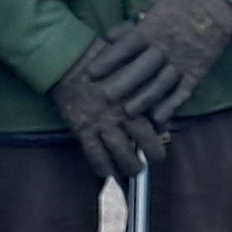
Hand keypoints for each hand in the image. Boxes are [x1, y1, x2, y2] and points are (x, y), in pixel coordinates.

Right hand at [46, 45, 166, 183]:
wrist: (67, 59)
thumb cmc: (99, 57)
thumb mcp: (127, 64)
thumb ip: (141, 79)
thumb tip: (156, 95)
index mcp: (133, 96)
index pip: (154, 121)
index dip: (161, 133)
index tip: (164, 138)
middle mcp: (119, 113)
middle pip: (140, 140)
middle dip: (150, 154)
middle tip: (153, 161)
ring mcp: (100, 122)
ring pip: (119, 152)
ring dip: (128, 166)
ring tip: (134, 172)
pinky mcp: (82, 128)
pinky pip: (93, 153)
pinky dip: (101, 166)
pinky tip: (106, 174)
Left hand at [84, 0, 231, 124]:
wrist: (218, 3)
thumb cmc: (182, 1)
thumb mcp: (154, 5)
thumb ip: (132, 24)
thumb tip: (108, 37)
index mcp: (153, 30)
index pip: (126, 47)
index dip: (108, 60)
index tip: (92, 72)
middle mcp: (166, 48)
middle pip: (141, 70)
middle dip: (123, 84)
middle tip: (105, 98)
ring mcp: (182, 62)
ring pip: (161, 84)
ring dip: (144, 100)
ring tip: (128, 113)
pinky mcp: (197, 72)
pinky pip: (183, 91)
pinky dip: (171, 105)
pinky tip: (159, 117)